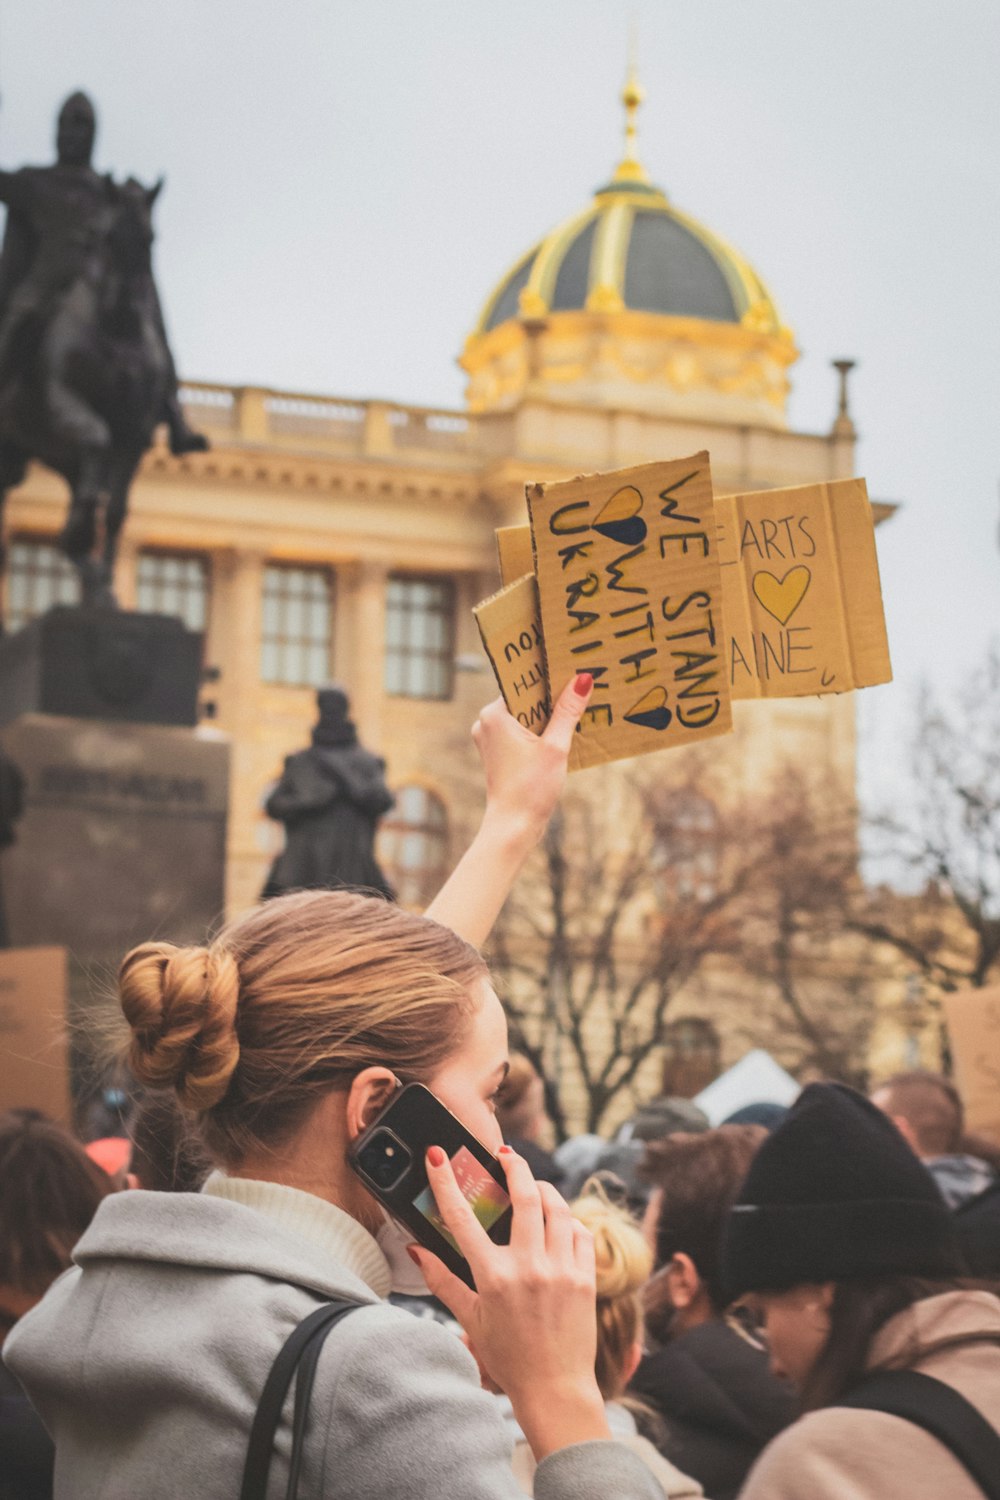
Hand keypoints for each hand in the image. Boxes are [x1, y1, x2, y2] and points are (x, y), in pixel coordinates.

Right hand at [410, 1144, 608, 1458]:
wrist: (555, 1387)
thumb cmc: (508, 1357)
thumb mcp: (470, 1319)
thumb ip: (442, 1280)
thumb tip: (416, 1249)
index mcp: (493, 1277)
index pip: (462, 1219)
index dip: (445, 1182)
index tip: (437, 1156)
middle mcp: (529, 1267)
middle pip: (525, 1196)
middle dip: (514, 1166)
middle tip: (506, 1155)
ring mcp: (561, 1270)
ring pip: (558, 1208)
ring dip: (544, 1189)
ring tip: (533, 1185)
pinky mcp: (585, 1277)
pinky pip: (579, 1231)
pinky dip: (568, 1220)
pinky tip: (558, 1222)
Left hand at [473, 673, 592, 843]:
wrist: (513, 826)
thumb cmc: (531, 788)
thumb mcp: (556, 746)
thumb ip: (568, 711)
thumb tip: (583, 679)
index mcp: (494, 714)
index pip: (524, 682)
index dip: (548, 675)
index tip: (571, 666)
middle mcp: (487, 722)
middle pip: (525, 698)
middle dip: (552, 695)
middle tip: (580, 684)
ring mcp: (491, 738)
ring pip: (526, 715)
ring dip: (549, 714)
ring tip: (577, 706)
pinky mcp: (499, 752)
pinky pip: (523, 731)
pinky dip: (541, 730)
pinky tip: (564, 732)